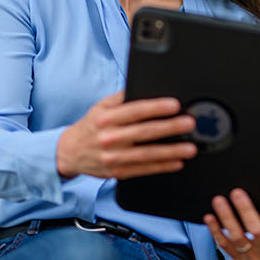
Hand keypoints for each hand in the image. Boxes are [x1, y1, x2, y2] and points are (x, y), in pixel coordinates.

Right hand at [56, 91, 195, 178]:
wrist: (69, 152)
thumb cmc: (91, 127)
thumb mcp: (101, 107)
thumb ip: (121, 98)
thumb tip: (142, 87)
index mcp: (105, 118)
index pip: (134, 111)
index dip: (155, 107)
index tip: (175, 105)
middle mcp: (108, 138)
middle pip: (143, 132)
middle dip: (169, 128)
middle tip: (189, 124)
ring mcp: (112, 157)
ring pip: (145, 155)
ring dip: (170, 152)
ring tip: (189, 148)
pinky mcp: (117, 172)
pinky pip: (143, 170)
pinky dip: (161, 167)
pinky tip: (177, 162)